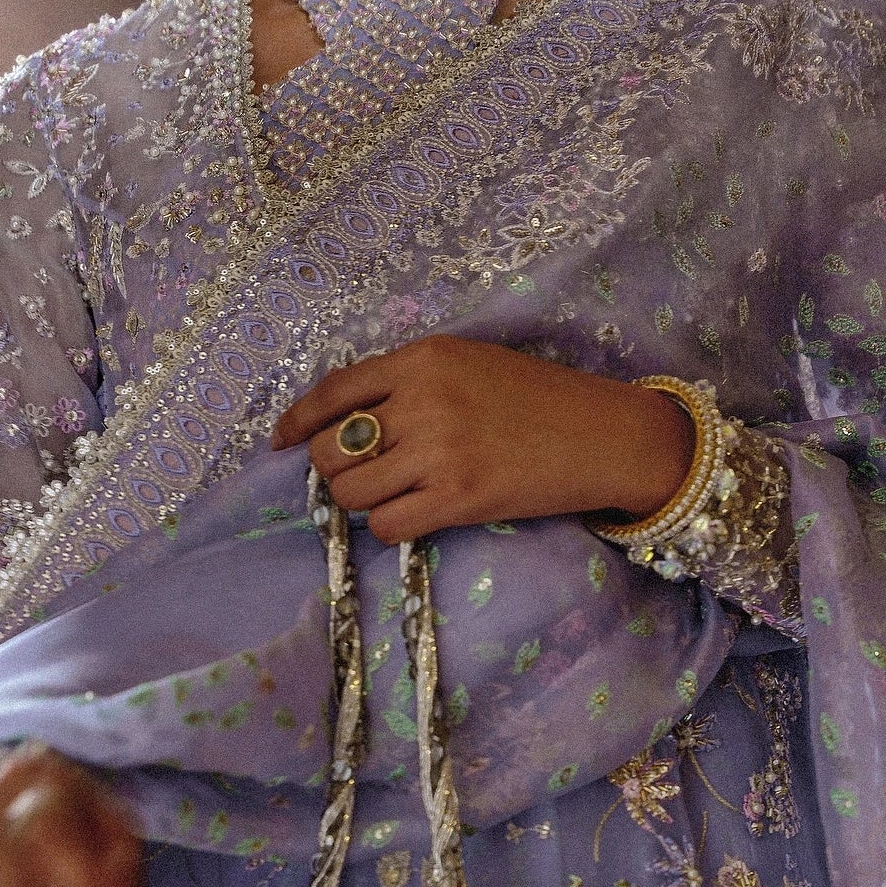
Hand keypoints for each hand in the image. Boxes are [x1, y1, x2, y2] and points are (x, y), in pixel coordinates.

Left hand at [271, 336, 694, 544]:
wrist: (606, 435)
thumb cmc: (540, 399)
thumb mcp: (470, 363)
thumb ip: (411, 381)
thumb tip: (347, 419)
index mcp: (424, 358)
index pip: (334, 390)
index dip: (297, 420)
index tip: (280, 441)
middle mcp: (423, 400)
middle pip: (332, 449)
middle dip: (336, 468)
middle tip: (362, 474)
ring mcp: (439, 450)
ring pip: (352, 493)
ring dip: (363, 502)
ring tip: (396, 494)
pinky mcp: (459, 498)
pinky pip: (388, 526)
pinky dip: (392, 527)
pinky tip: (417, 514)